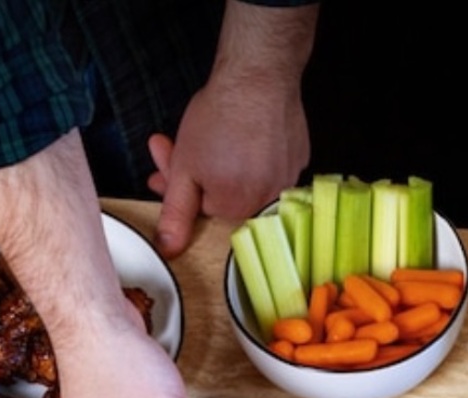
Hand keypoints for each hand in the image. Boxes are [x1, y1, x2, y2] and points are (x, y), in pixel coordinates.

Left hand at [147, 0, 318, 256]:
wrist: (258, 77)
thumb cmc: (219, 119)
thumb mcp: (185, 169)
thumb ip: (175, 213)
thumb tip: (168, 250)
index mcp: (237, 211)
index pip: (203, 207)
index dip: (182, 182)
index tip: (168, 158)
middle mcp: (268, 203)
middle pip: (226, 195)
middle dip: (198, 171)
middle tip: (180, 142)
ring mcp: (288, 181)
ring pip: (248, 179)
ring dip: (228, 160)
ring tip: (218, 132)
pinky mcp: (299, 159)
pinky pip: (271, 165)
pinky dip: (256, 151)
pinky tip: (245, 130)